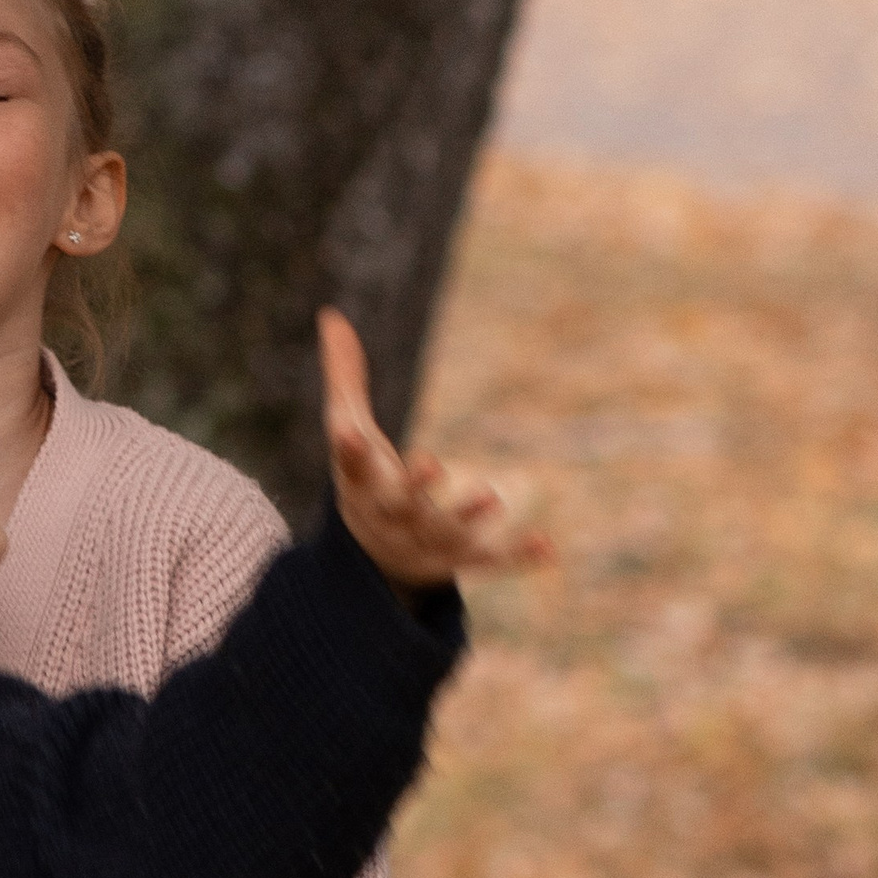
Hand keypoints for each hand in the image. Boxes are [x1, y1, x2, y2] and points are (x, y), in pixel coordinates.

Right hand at [319, 306, 550, 587]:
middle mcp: (391, 518)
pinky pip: (488, 562)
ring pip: (446, 533)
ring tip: (491, 496)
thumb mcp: (349, 431)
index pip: (351, 468)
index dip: (350, 454)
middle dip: (415, 488)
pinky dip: (516, 557)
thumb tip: (330, 315)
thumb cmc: (367, 481)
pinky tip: (547, 547)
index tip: (349, 436)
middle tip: (432, 463)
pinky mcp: (459, 561)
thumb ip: (345, 378)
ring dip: (466, 517)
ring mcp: (426, 543)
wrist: (376, 562)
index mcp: (362, 486)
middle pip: (401, 504)